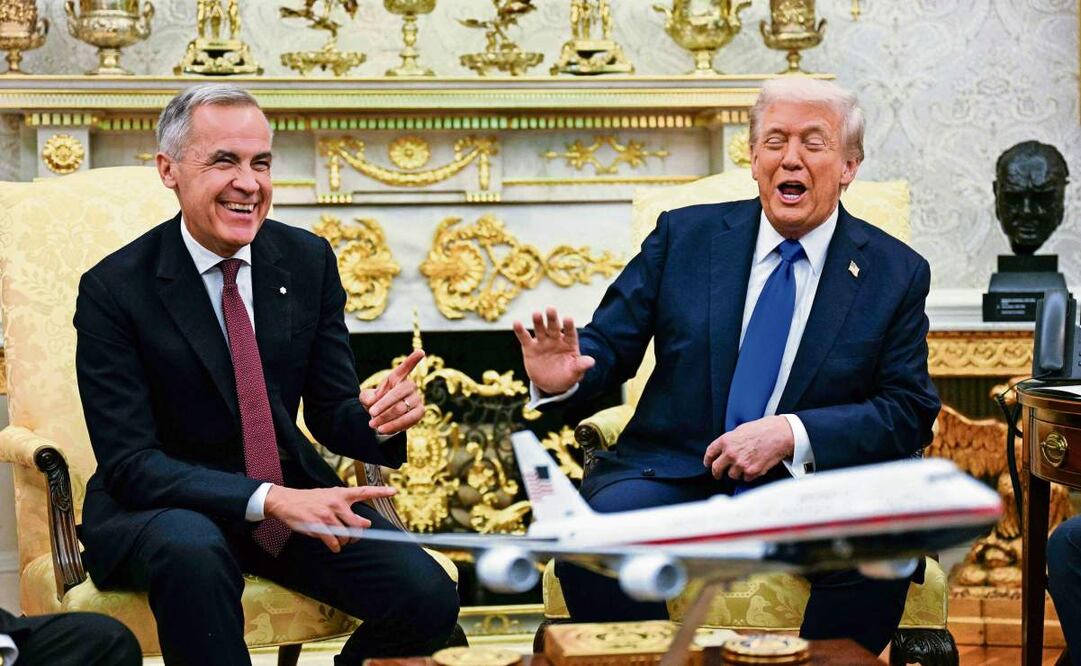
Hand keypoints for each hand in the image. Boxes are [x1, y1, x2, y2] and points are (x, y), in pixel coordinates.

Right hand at [264, 485, 396, 552]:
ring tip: (338, 540)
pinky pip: (334, 543)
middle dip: (358, 535)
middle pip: (358, 524)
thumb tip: (362, 523)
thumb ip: (344, 506)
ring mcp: (327, 515)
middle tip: (354, 537)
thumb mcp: (328, 496)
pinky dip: (335, 547)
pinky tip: (333, 545)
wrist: (286, 501)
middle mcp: (336, 503)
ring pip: (346, 536)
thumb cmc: (309, 500)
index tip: (394, 492)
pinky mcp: (318, 527)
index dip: (380, 492)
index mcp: (340, 494)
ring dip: (344, 542)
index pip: (364, 491)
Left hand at [361, 349, 424, 434]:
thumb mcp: (366, 398)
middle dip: (383, 405)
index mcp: (397, 378)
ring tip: (373, 424)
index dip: (413, 360)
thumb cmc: (375, 404)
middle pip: (397, 394)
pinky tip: (383, 429)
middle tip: (371, 413)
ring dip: (386, 418)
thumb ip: (366, 397)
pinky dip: (394, 426)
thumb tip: (372, 402)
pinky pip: (408, 420)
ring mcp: (417, 399)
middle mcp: (410, 386)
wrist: (382, 418)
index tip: (421, 352)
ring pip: (401, 408)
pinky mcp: (420, 412)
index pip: (406, 367)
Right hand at [513, 306, 594, 394]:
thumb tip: (591, 361)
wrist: (550, 384)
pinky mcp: (530, 348)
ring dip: (538, 322)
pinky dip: (520, 331)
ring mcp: (542, 342)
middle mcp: (556, 339)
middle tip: (550, 309)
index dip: (569, 326)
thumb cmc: (567, 375)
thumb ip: (581, 365)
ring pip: (540, 330)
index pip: (570, 333)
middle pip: (554, 327)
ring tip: (536, 314)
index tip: (568, 318)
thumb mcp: (575, 372)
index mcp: (569, 343)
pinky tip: (516, 323)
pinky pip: (525, 338)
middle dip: (552, 319)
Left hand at [703, 416, 794, 481]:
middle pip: (716, 469)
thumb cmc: (762, 430)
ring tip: (745, 465)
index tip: (708, 463)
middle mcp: (730, 453)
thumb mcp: (740, 430)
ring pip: (732, 475)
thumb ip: (730, 441)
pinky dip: (749, 475)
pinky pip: (745, 479)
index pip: (710, 453)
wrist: (779, 435)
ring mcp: (740, 464)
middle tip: (718, 475)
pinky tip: (755, 466)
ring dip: (737, 473)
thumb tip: (724, 450)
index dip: (708, 460)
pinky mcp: (751, 472)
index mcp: (726, 441)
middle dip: (716, 473)